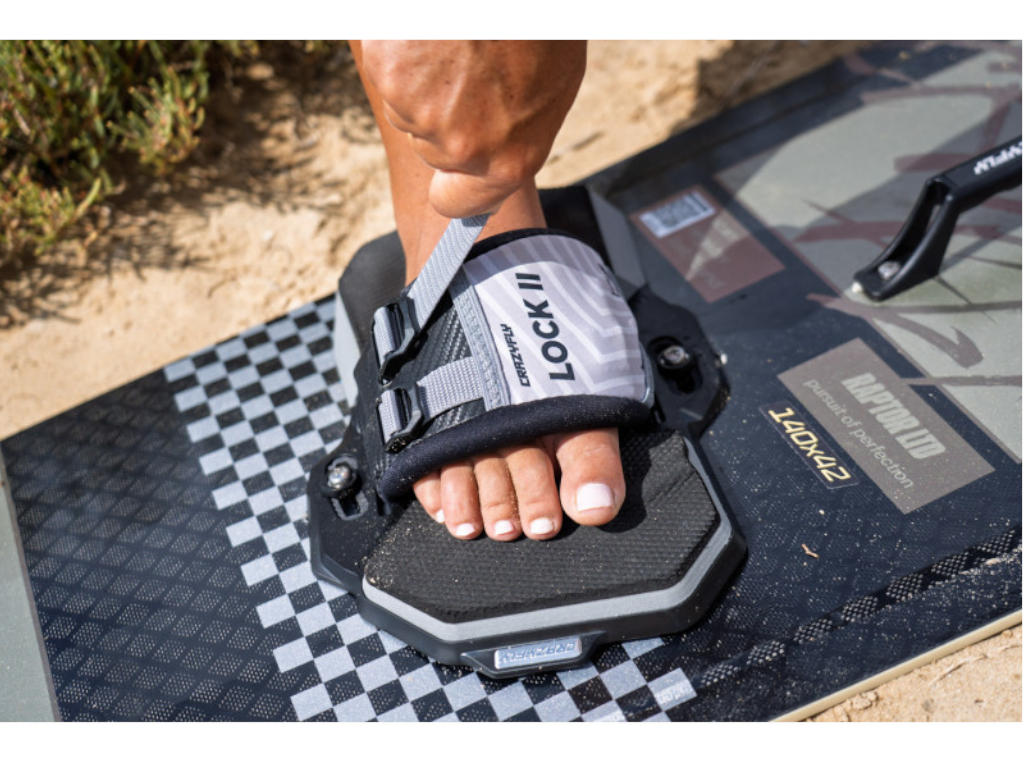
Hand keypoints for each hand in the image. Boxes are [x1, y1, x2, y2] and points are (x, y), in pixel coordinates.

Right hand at [355, 40, 586, 217]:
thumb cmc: (539, 26)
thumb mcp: (553, 85)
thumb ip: (518, 132)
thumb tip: (492, 155)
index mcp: (508, 159)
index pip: (458, 203)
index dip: (451, 189)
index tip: (445, 182)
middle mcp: (462, 148)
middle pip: (431, 148)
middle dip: (443, 116)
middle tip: (470, 69)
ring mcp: (420, 112)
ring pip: (407, 107)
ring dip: (423, 80)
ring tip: (456, 42)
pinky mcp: (388, 71)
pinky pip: (388, 68)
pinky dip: (402, 48)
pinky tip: (431, 30)